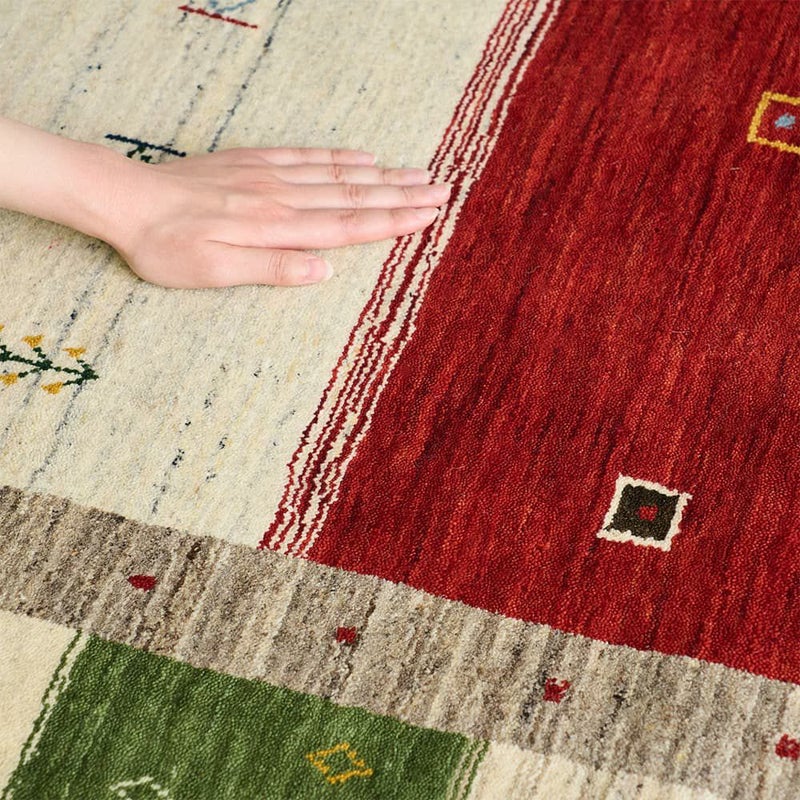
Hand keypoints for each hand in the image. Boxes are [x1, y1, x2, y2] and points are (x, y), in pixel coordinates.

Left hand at [110, 147, 450, 287]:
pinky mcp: (253, 163)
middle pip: (354, 197)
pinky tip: (361, 156)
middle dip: (402, 195)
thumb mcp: (215, 272)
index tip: (429, 215)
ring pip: (338, 175)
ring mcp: (269, 176)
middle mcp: (282, 197)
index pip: (348, 225)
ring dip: (381, 176)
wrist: (127, 200)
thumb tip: (324, 269)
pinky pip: (306, 156)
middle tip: (442, 191)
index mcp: (278, 228)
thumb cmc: (168, 247)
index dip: (392, 221)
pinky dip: (338, 156)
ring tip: (417, 173)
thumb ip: (272, 268)